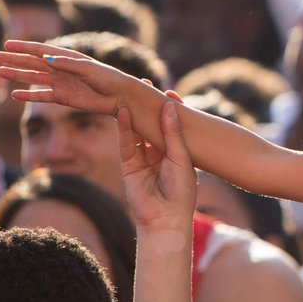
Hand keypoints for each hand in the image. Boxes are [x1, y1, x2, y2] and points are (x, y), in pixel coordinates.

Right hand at [0, 40, 136, 114]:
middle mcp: (61, 68)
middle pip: (32, 63)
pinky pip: (42, 96)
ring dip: (17, 75)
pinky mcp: (63, 98)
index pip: (40, 50)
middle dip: (13, 60)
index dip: (23, 47)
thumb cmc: (108, 78)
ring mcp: (60, 83)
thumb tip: (45, 58)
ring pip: (33, 78)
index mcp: (67, 57)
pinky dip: (29, 95)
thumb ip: (67, 63)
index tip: (6, 44)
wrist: (119, 97)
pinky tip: (15, 94)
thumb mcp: (88, 68)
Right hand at [118, 102, 195, 231]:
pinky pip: (125, 143)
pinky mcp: (129, 165)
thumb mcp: (180, 156)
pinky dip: (123, 128)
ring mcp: (143, 158)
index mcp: (177, 151)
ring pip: (137, 131)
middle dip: (148, 106)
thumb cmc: (181, 189)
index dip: (169, 109)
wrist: (166, 217)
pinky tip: (121, 112)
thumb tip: (169, 103)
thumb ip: (172, 131)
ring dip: (134, 112)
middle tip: (144, 84)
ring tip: (129, 92)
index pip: (172, 125)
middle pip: (152, 124)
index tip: (168, 91)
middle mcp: (160, 153)